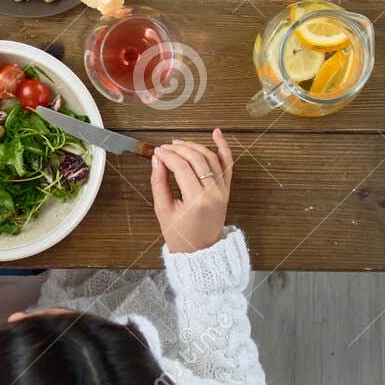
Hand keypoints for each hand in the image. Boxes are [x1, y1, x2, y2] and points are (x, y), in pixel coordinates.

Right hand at [150, 129, 233, 253]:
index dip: (167, 156)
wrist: (200, 251)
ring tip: (179, 144)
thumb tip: (156, 160)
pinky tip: (217, 134)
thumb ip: (159, 182)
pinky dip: (224, 148)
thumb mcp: (163, 210)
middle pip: (196, 159)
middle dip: (178, 149)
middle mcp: (214, 193)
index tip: (157, 152)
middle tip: (164, 148)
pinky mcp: (227, 190)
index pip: (181, 167)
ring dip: (194, 146)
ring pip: (211, 158)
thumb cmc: (180, 235)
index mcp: (197, 201)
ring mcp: (223, 191)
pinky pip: (228, 165)